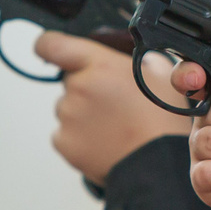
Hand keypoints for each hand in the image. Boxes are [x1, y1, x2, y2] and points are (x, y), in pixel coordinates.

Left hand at [33, 32, 189, 183]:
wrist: (155, 165)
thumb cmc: (160, 123)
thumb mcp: (161, 76)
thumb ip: (136, 60)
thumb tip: (128, 60)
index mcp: (99, 65)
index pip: (52, 44)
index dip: (49, 46)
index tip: (52, 50)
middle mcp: (78, 87)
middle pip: (70, 81)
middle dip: (86, 89)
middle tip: (113, 104)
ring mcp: (68, 116)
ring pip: (68, 108)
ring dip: (83, 114)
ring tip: (113, 128)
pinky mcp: (64, 142)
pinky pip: (65, 133)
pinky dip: (79, 137)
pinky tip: (103, 141)